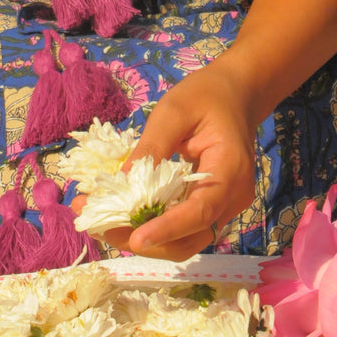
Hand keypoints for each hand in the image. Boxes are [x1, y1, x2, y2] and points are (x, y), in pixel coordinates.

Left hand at [93, 59, 258, 261]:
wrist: (235, 94)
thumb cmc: (206, 96)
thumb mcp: (173, 111)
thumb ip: (151, 147)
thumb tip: (121, 184)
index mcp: (230, 170)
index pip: (200, 211)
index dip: (167, 229)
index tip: (135, 240)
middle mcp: (232, 198)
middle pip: (190, 238)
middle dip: (146, 241)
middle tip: (101, 229)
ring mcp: (223, 206)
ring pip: (185, 240)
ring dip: (146, 239)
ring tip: (104, 227)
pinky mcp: (210, 207)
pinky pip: (183, 228)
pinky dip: (154, 228)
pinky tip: (123, 218)